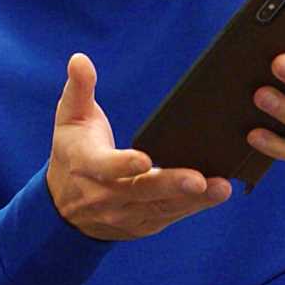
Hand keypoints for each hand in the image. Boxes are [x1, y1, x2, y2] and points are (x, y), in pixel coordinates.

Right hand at [45, 53, 231, 240]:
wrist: (64, 208)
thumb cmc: (72, 152)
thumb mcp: (70, 119)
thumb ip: (79, 89)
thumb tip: (80, 59)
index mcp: (87, 166)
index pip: (105, 168)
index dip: (123, 164)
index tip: (144, 158)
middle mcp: (105, 196)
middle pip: (141, 192)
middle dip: (170, 186)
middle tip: (199, 179)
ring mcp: (125, 215)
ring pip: (161, 208)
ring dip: (192, 200)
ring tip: (221, 187)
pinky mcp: (143, 225)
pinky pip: (170, 216)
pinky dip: (193, 207)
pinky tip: (216, 193)